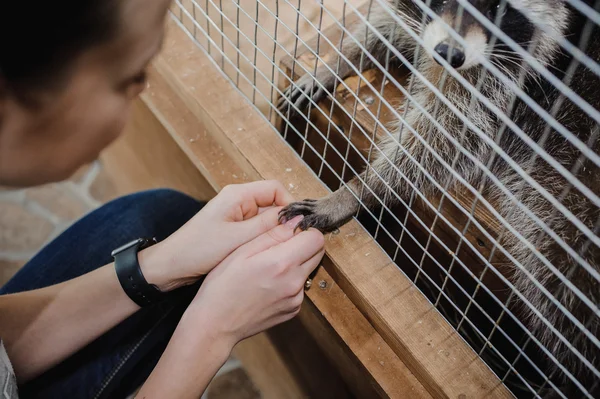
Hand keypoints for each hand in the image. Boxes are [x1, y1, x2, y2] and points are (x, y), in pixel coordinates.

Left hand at [139, 180, 294, 290]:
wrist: (171, 266)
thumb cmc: (197, 250)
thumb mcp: (237, 239)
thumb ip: (267, 226)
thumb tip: (296, 218)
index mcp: (237, 195)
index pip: (276, 189)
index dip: (290, 205)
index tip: (298, 226)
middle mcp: (238, 201)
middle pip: (273, 203)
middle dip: (283, 221)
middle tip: (290, 241)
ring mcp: (236, 215)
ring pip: (267, 218)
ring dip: (273, 232)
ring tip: (276, 249)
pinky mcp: (233, 229)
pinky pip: (257, 229)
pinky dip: (263, 239)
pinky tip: (264, 254)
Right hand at [183, 213, 324, 347]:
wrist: (215, 324)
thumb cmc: (222, 285)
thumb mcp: (242, 251)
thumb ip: (273, 234)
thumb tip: (296, 221)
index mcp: (282, 263)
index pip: (316, 237)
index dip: (305, 230)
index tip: (290, 230)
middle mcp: (295, 282)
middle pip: (318, 252)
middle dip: (304, 244)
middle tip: (280, 246)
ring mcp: (296, 299)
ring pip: (309, 269)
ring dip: (297, 263)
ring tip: (269, 267)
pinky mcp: (293, 310)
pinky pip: (300, 287)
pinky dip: (290, 281)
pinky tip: (268, 284)